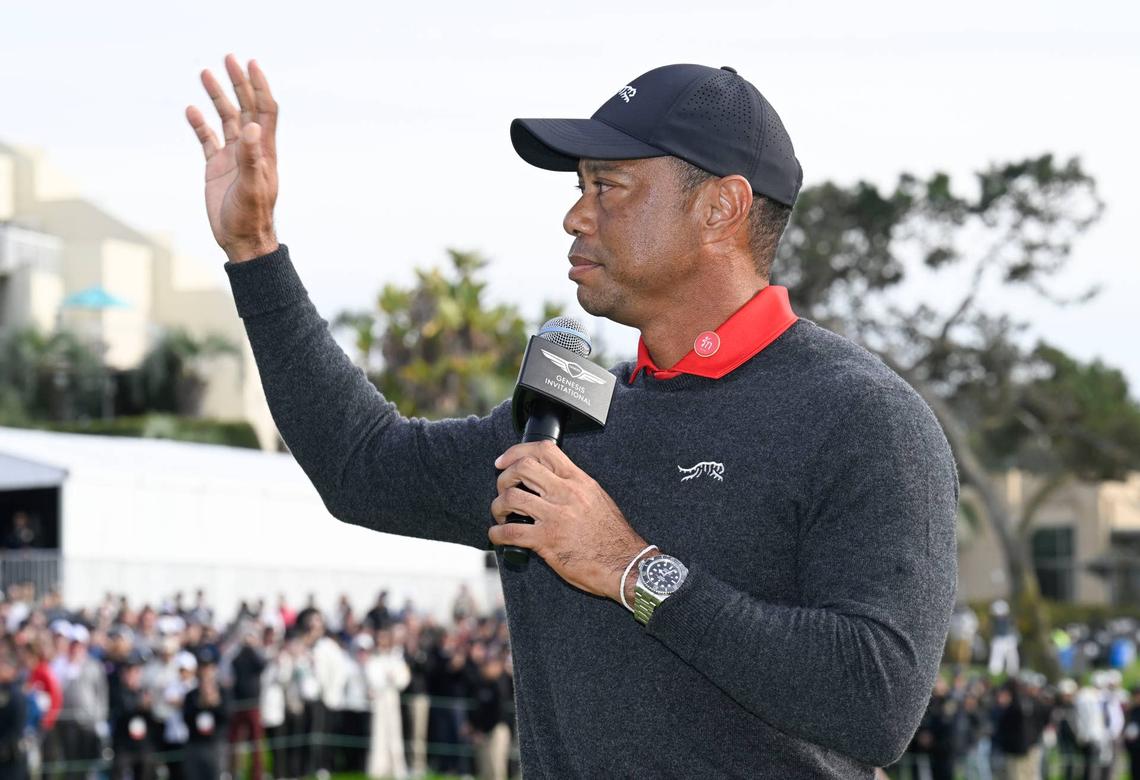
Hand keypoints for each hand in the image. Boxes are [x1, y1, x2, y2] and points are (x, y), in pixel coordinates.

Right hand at [185, 54, 278, 262]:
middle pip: (246, 108)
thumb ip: (253, 158)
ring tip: (206, 73)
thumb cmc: (251, 216)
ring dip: (218, 97)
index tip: (251, 64)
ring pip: (226, 120)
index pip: (265, 110)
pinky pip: (207, 140)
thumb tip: (254, 128)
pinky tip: (191, 110)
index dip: (260, 86)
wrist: (242, 241)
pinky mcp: (216, 168)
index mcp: (264, 150)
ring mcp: (233, 157)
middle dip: (239, 83)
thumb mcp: (252, 187)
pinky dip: (200, 124)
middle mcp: (250, 149)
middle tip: (229, 58)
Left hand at [489, 441, 650, 603]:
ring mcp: (555, 516)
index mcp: (578, 481)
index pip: (544, 450)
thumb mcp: (597, 497)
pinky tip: (499, 536)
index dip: (517, 451)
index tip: (505, 461)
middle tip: (502, 489)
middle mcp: (566, 493)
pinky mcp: (546, 540)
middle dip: (504, 477)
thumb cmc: (613, 535)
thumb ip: (575, 486)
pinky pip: (510, 532)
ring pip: (511, 498)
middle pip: (522, 468)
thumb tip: (551, 481)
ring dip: (498, 506)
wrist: (624, 563)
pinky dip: (497, 534)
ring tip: (501, 514)